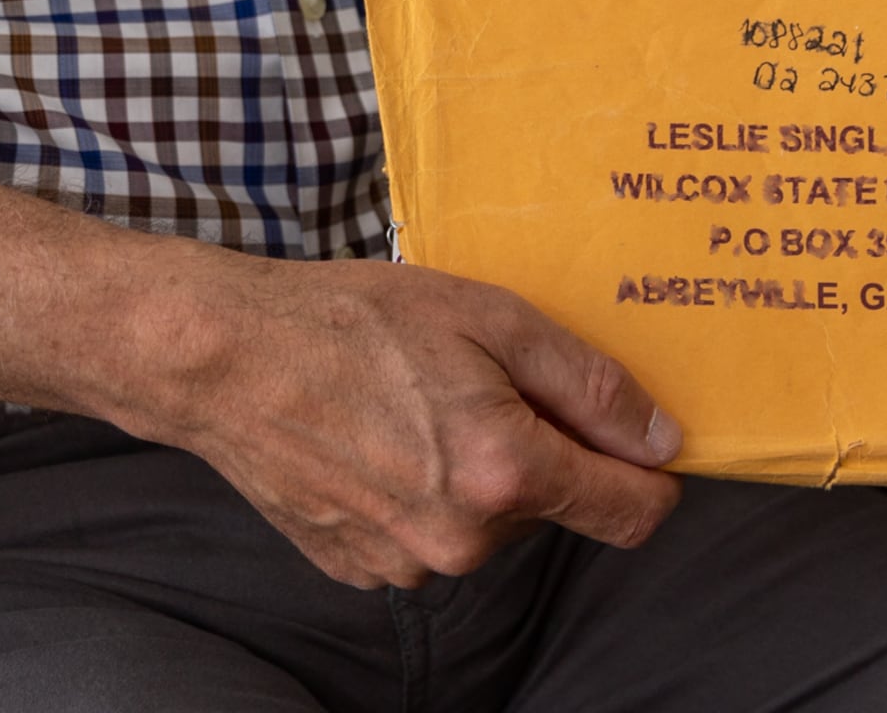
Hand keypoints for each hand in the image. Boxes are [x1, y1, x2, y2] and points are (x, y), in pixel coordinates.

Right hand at [136, 251, 682, 587]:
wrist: (225, 360)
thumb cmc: (352, 321)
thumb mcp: (490, 317)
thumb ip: (588, 385)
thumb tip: (661, 439)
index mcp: (504, 474)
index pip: (631, 514)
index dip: (650, 476)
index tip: (640, 441)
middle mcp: (461, 541)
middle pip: (552, 509)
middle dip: (539, 452)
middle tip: (481, 379)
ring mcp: (406, 564)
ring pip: (487, 525)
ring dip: (477, 474)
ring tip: (417, 401)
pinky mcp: (360, 570)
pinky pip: (426, 536)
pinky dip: (421, 493)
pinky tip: (379, 436)